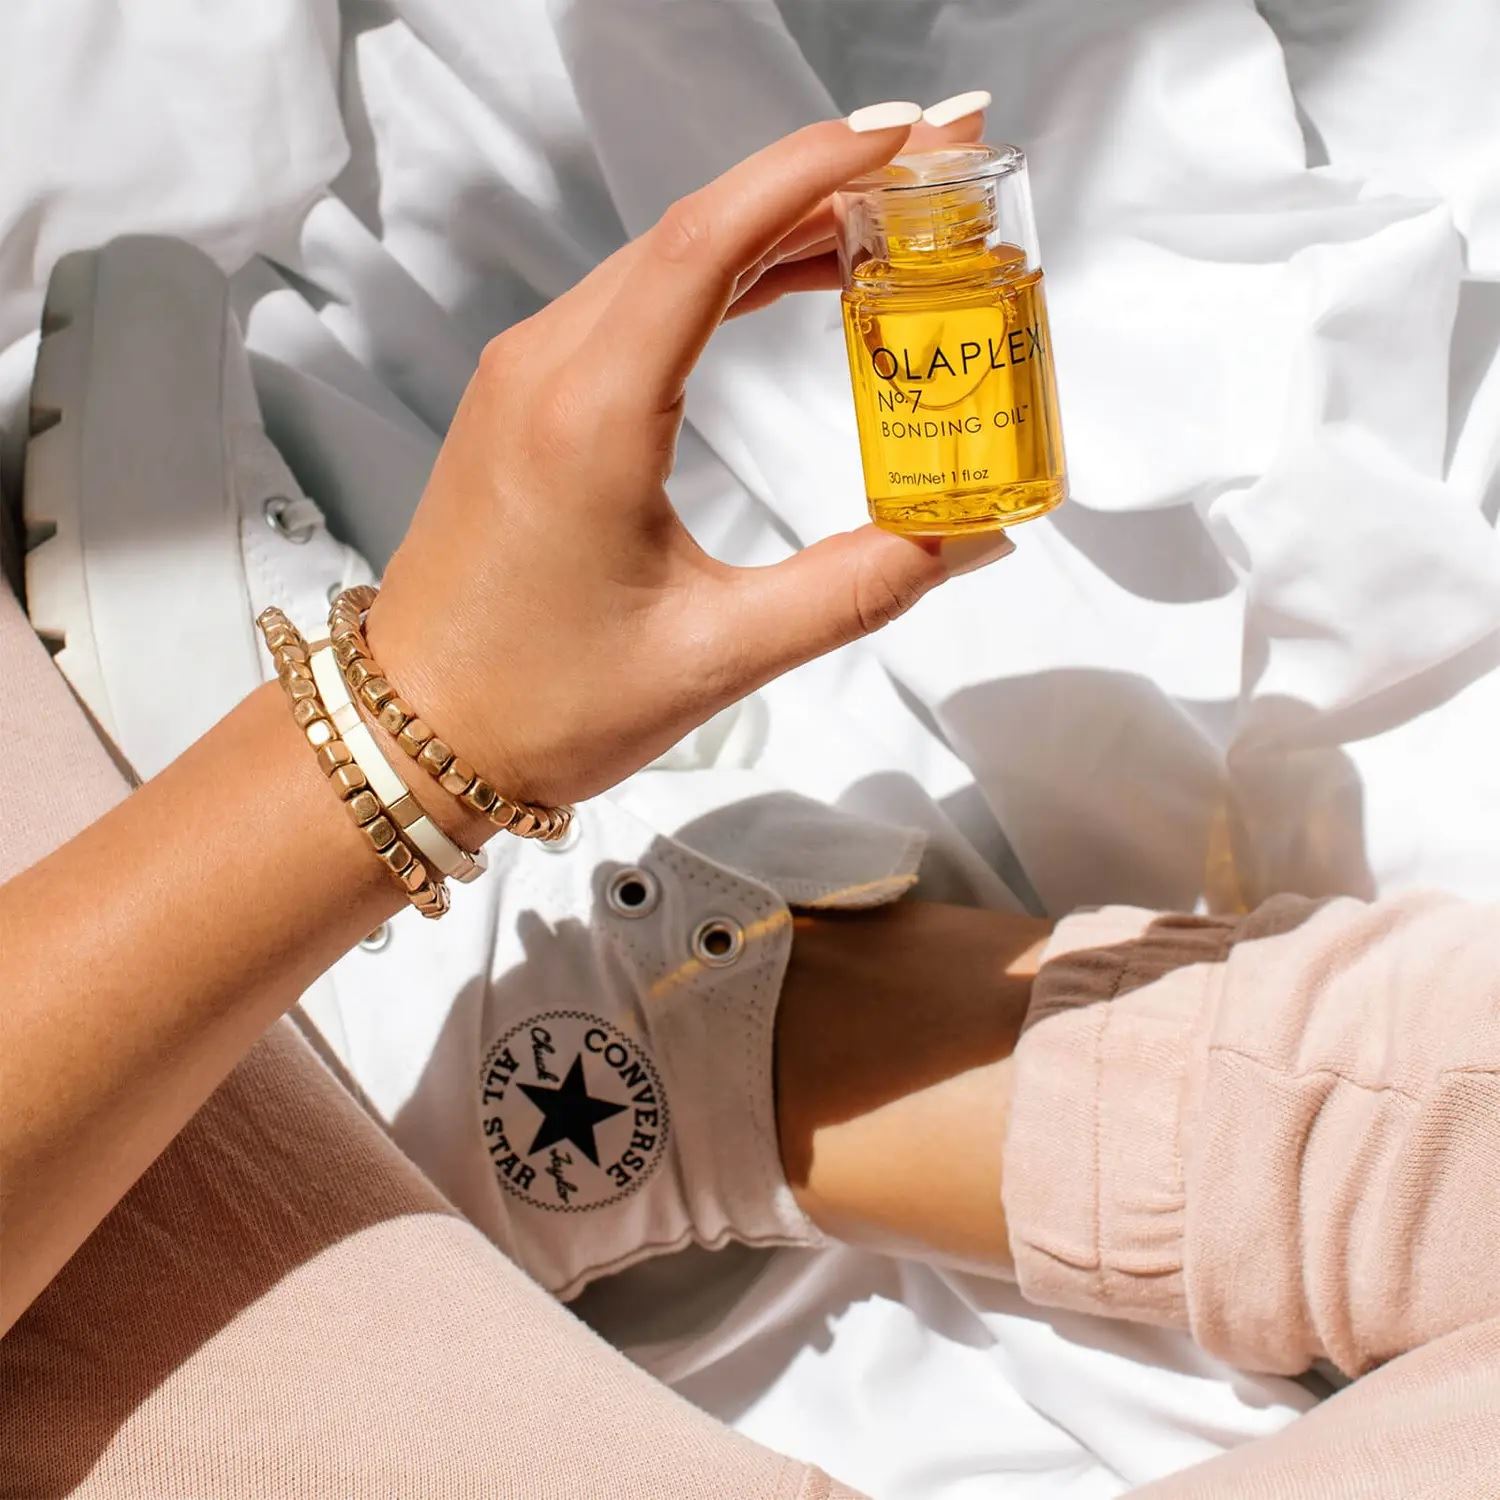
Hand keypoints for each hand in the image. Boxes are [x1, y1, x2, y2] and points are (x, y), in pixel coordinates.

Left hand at [369, 110, 1007, 809]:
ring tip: (884, 228)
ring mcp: (524, 376)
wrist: (419, 733)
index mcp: (587, 416)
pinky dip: (720, 276)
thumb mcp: (718, 655)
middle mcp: (545, 369)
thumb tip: (968, 539)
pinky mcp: (523, 399)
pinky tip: (787, 285)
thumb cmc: (544, 703)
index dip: (816, 170)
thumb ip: (857, 589)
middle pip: (695, 228)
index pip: (709, 239)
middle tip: (933, 172)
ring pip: (663, 258)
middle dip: (821, 184)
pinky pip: (633, 302)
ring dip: (773, 228)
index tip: (911, 135)